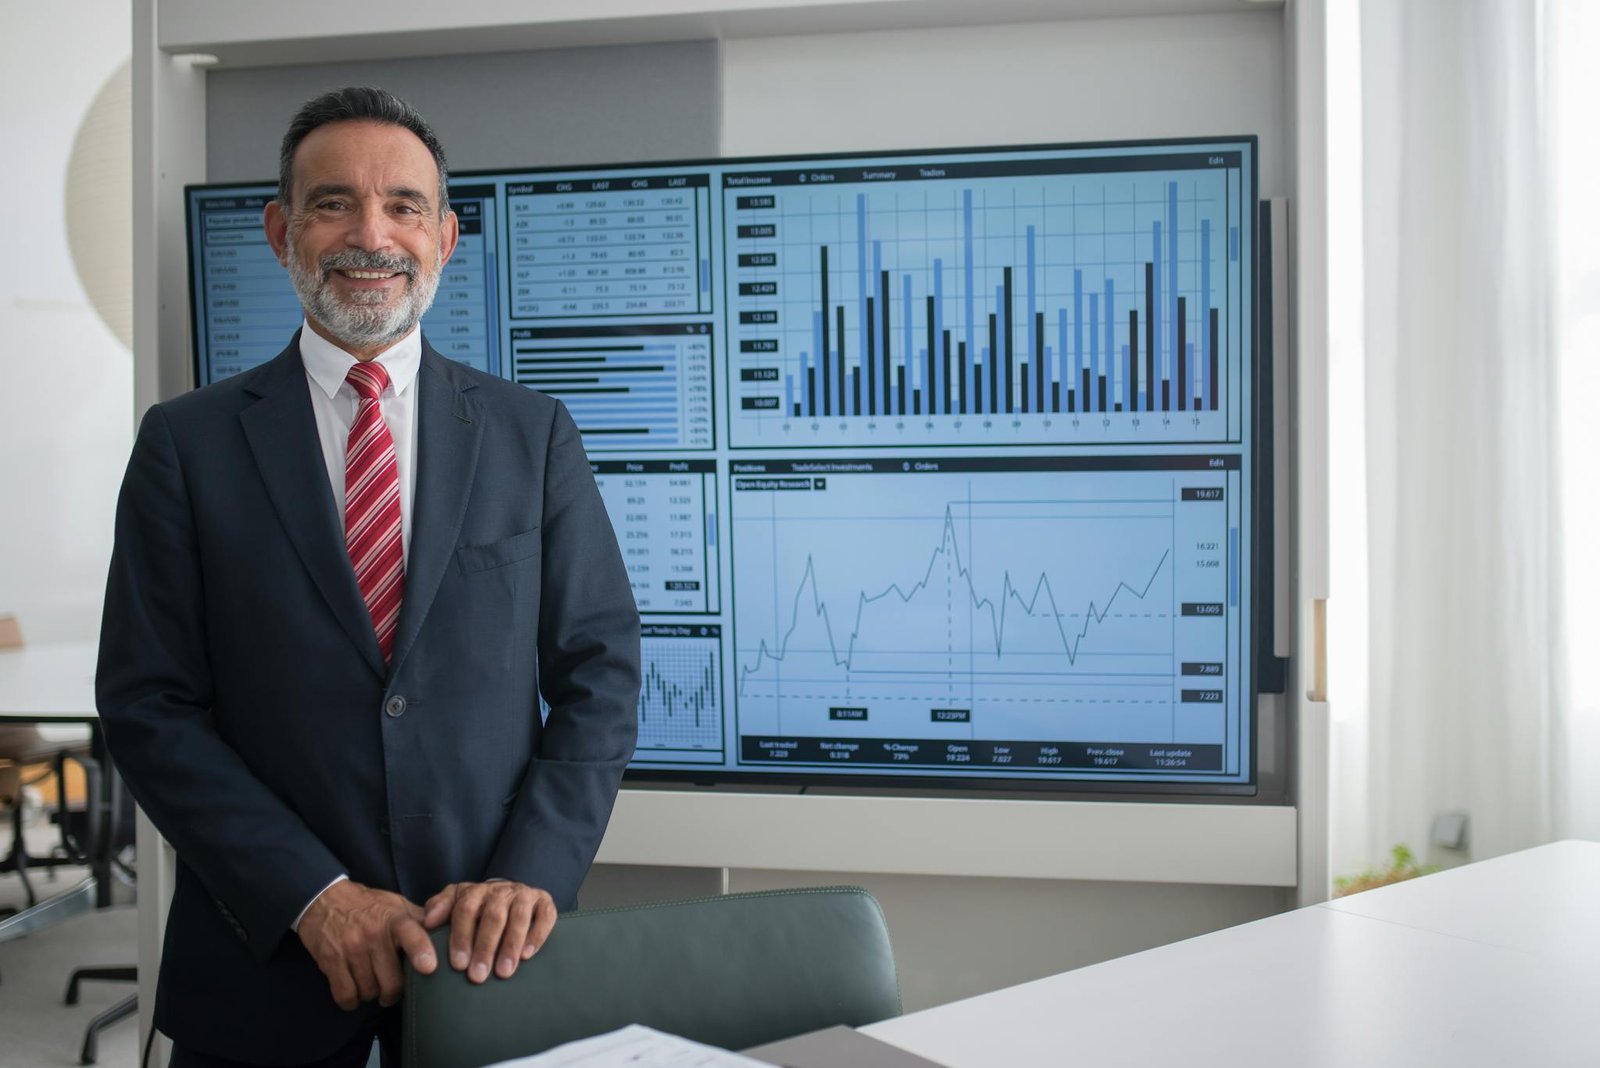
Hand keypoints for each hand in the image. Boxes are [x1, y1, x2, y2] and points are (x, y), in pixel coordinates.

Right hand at [297, 880, 436, 1009]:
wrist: (324, 899)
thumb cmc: (368, 905)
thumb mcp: (396, 905)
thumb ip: (420, 920)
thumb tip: (448, 931)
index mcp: (394, 919)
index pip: (411, 934)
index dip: (421, 951)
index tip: (429, 968)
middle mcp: (373, 934)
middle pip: (391, 981)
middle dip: (393, 992)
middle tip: (391, 989)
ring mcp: (351, 948)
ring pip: (369, 991)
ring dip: (372, 994)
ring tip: (372, 984)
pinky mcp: (330, 961)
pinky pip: (346, 994)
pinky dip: (352, 1000)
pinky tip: (354, 991)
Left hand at [422, 881, 557, 983]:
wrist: (510, 895)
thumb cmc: (479, 908)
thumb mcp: (456, 904)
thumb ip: (440, 908)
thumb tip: (427, 921)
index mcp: (477, 890)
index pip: (466, 908)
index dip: (462, 936)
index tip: (458, 964)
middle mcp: (502, 890)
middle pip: (493, 916)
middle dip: (485, 947)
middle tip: (477, 976)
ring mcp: (525, 894)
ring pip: (519, 917)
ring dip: (510, 946)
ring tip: (503, 972)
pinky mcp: (545, 901)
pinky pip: (545, 916)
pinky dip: (537, 935)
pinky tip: (527, 955)